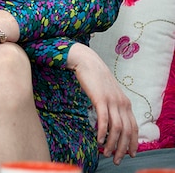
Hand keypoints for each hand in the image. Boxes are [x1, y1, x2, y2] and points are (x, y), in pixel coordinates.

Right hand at [67, 43, 137, 164]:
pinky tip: (99, 140)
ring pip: (117, 128)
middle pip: (127, 131)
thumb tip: (110, 122)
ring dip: (113, 143)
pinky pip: (104, 119)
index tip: (130, 154)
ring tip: (106, 153)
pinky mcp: (100, 99)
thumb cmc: (95, 79)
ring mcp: (112, 101)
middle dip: (123, 148)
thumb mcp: (108, 94)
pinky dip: (103, 132)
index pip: (134, 128)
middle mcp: (122, 103)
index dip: (133, 143)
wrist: (87, 62)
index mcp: (125, 103)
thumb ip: (112, 107)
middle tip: (117, 159)